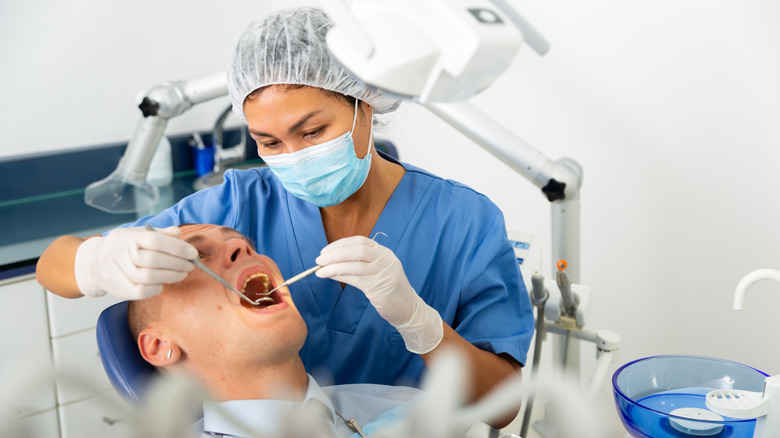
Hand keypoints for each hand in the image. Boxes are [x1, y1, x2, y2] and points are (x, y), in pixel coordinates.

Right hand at [74, 226, 197, 298]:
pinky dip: (155, 289)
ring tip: (181, 274)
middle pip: (153, 260)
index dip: (177, 247)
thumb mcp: (138, 234)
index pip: (155, 240)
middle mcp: (118, 253)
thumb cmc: (123, 247)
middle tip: (190, 266)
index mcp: (127, 237)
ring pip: (147, 277)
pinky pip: (139, 292)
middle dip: (177, 264)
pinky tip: (163, 284)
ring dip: (170, 277)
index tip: (192, 253)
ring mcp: (114, 271)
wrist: (93, 262)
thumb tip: (177, 233)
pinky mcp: (116, 288)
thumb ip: (160, 234)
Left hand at [315, 236, 442, 353]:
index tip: (326, 250)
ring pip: (354, 264)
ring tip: (319, 270)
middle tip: (319, 259)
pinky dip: (340, 276)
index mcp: (385, 253)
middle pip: (357, 249)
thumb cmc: (390, 291)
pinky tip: (330, 276)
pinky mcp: (379, 288)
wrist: (409, 310)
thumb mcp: (380, 270)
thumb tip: (336, 258)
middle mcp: (385, 260)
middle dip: (335, 253)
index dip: (341, 244)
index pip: (361, 241)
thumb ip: (365, 262)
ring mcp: (383, 273)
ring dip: (333, 266)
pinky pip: (355, 278)